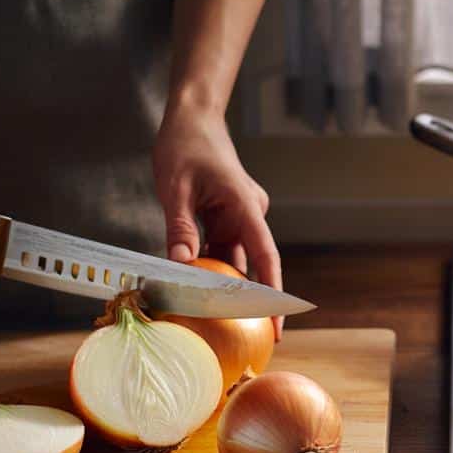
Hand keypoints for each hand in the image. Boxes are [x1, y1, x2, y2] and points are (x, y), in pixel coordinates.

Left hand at [152, 103, 281, 337]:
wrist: (192, 116)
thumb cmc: (185, 145)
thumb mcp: (175, 189)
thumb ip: (179, 228)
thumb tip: (178, 267)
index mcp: (245, 206)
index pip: (265, 258)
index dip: (272, 295)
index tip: (276, 325)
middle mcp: (248, 214)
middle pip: (251, 264)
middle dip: (245, 299)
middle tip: (239, 336)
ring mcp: (239, 215)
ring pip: (232, 258)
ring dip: (219, 283)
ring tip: (210, 318)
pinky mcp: (227, 215)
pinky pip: (220, 247)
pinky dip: (207, 266)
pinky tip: (191, 288)